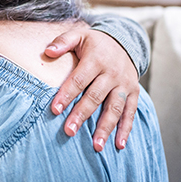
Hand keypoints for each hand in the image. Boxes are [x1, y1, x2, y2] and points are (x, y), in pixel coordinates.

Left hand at [46, 27, 139, 150]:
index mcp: (96, 59)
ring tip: (96, 146)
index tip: (54, 110)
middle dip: (82, 115)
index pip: (80, 79)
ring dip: (105, 128)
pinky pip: (130, 112)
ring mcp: (124, 84)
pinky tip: (119, 145)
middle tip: (69, 131)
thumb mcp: (79, 35)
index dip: (67, 94)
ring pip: (114, 108)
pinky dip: (126, 129)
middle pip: (95, 96)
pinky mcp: (134, 92)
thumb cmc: (95, 43)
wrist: (124, 41)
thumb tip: (47, 51)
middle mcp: (112, 73)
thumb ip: (63, 41)